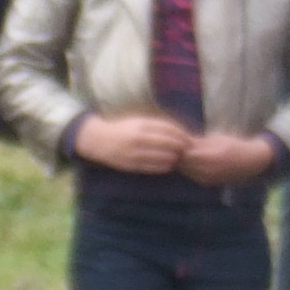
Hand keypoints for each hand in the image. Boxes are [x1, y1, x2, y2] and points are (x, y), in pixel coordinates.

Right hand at [75, 112, 191, 173]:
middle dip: (181, 147)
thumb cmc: (124, 129)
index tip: (190, 139)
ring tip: (179, 157)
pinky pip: (153, 168)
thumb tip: (182, 132)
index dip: (182, 135)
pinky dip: (165, 167)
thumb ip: (158, 126)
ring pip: (163, 157)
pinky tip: (169, 164)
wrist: (99, 140)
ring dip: (175, 158)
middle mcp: (138, 139)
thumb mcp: (139, 122)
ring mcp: (134, 153)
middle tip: (188, 150)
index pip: (169, 129)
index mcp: (141, 125)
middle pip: (168, 143)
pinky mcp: (131, 165)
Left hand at [176, 132, 280, 187]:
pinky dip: (188, 169)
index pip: (188, 153)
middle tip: (180, 147)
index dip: (182, 147)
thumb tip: (181, 140)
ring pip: (186, 171)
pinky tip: (191, 162)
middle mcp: (211, 169)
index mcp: (214, 156)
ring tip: (185, 154)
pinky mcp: (207, 183)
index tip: (182, 141)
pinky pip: (191, 176)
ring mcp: (209, 178)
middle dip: (180, 155)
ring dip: (183, 163)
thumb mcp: (217, 139)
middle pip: (185, 163)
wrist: (249, 163)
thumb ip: (199, 142)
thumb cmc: (234, 146)